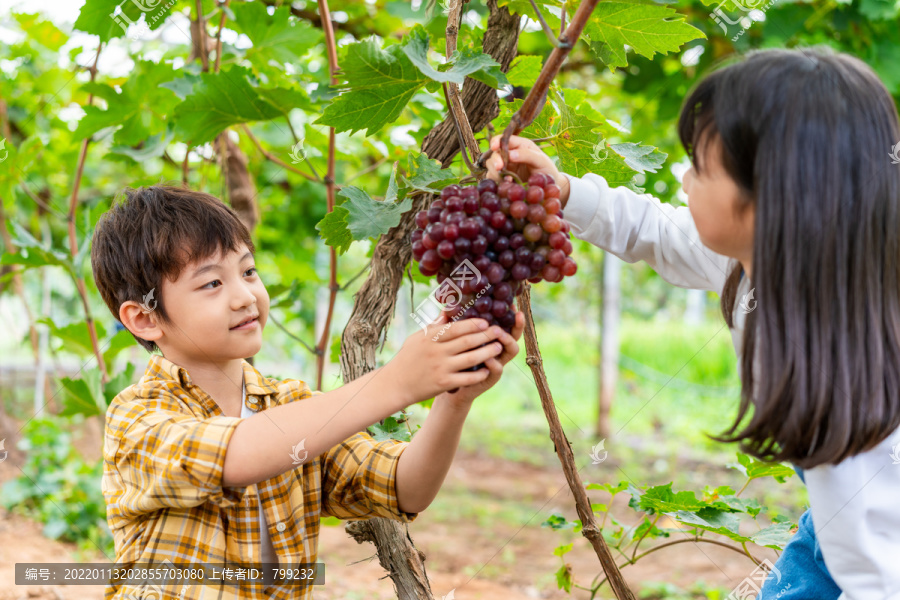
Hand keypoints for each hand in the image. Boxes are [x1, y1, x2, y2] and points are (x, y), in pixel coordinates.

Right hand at [385, 315, 506, 405]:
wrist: (395, 384)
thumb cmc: (407, 358)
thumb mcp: (417, 338)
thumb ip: (434, 326)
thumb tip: (447, 310)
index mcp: (430, 338)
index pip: (455, 328)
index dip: (472, 324)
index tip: (485, 322)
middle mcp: (436, 352)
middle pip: (466, 342)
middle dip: (485, 336)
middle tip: (499, 332)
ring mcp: (441, 368)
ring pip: (471, 359)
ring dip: (487, 352)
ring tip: (498, 347)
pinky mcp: (444, 384)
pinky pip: (467, 378)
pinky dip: (479, 374)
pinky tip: (488, 369)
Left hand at [437, 307, 524, 408]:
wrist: (447, 384)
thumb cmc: (452, 358)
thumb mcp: (455, 340)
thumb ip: (454, 325)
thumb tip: (446, 306)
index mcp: (490, 338)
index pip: (506, 323)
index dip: (511, 315)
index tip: (513, 305)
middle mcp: (498, 350)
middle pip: (515, 336)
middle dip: (516, 326)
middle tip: (513, 316)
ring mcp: (497, 363)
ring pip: (511, 351)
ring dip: (506, 341)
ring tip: (499, 333)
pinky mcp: (491, 378)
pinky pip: (497, 370)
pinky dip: (494, 363)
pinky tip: (488, 358)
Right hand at [486, 135, 570, 206]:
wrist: (548, 188)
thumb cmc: (547, 170)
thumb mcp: (541, 160)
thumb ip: (527, 154)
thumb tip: (510, 154)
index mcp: (520, 145)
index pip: (504, 139)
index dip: (496, 141)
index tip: (494, 147)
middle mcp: (510, 154)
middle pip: (495, 153)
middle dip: (495, 160)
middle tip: (499, 168)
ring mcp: (505, 167)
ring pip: (491, 165)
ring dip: (495, 172)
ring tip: (507, 180)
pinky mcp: (503, 179)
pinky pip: (493, 178)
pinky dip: (496, 181)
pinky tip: (507, 185)